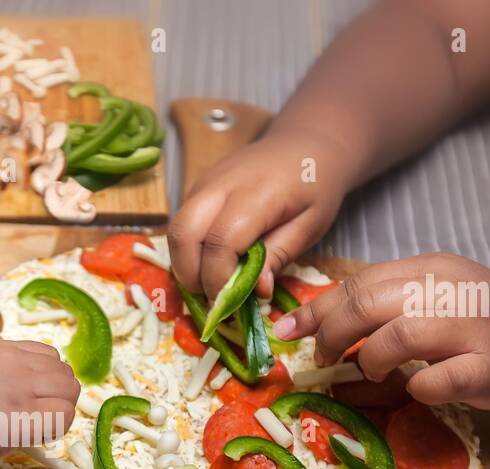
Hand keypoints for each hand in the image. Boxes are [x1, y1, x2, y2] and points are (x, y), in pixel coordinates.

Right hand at [0, 338, 80, 468]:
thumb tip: (8, 403)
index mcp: (1, 350)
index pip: (48, 356)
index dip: (47, 380)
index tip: (34, 399)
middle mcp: (17, 363)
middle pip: (64, 373)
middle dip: (59, 396)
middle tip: (40, 418)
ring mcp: (23, 388)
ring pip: (70, 393)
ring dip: (61, 412)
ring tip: (38, 428)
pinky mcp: (26, 415)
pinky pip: (64, 417)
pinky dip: (56, 429)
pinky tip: (35, 437)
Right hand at [168, 127, 352, 300]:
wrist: (305, 145)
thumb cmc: (314, 186)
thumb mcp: (311, 225)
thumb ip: (280, 256)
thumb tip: (257, 292)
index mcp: (257, 192)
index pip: (221, 242)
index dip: (219, 279)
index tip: (228, 304)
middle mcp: (221, 183)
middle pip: (183, 235)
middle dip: (190, 275)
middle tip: (212, 299)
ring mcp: (203, 183)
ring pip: (175, 231)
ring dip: (185, 265)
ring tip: (210, 285)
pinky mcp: (196, 187)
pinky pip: (181, 224)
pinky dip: (189, 251)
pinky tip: (210, 265)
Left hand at [273, 252, 489, 409]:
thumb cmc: (475, 325)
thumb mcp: (428, 298)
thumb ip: (380, 305)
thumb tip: (311, 322)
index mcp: (429, 269)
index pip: (358, 283)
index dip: (316, 310)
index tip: (286, 331)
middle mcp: (450, 290)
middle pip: (369, 303)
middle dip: (332, 333)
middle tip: (325, 356)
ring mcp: (473, 329)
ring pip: (400, 335)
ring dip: (371, 359)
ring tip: (372, 371)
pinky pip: (439, 379)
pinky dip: (417, 388)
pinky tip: (416, 387)